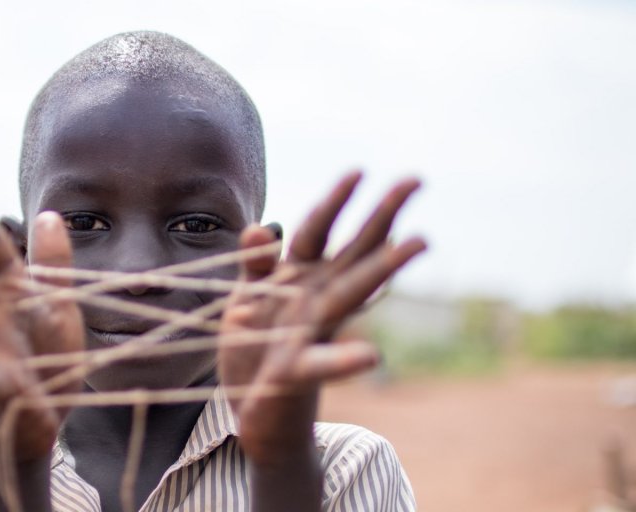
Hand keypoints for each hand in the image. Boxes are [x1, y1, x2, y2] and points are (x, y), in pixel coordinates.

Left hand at [219, 172, 425, 467]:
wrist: (255, 414)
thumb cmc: (254, 350)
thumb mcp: (245, 299)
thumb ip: (255, 265)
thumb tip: (260, 226)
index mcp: (298, 279)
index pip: (318, 231)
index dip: (334, 202)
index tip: (360, 171)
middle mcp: (314, 300)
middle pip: (352, 250)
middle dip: (381, 214)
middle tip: (416, 180)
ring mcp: (311, 333)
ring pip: (350, 294)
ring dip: (383, 267)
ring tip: (418, 242)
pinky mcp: (296, 372)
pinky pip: (321, 363)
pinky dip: (344, 359)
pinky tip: (372, 355)